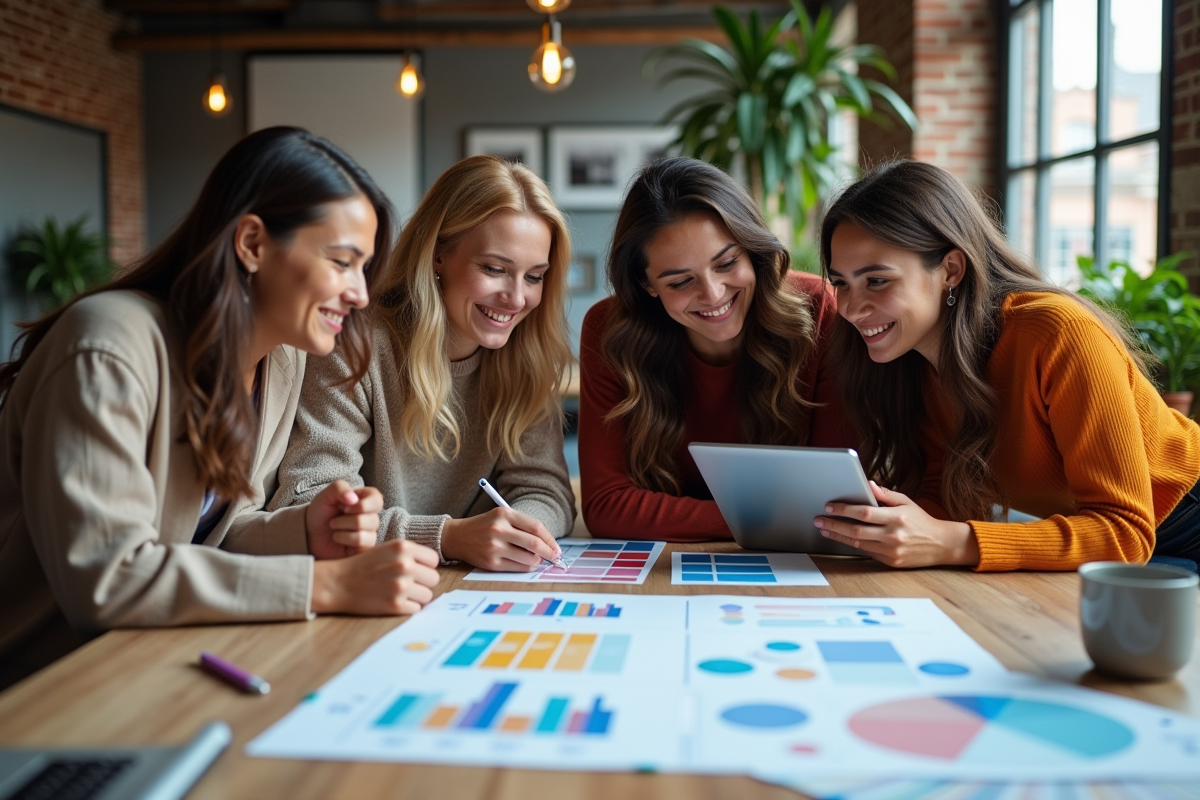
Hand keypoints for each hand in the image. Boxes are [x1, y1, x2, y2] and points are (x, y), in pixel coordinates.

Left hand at [306, 480, 383, 559]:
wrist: (310, 534)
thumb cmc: (321, 512)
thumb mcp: (325, 495)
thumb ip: (340, 488)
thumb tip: (353, 499)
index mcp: (366, 499)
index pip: (377, 499)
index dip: (362, 505)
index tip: (345, 507)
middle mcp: (371, 516)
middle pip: (372, 518)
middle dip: (346, 519)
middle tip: (334, 519)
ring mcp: (369, 533)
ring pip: (366, 531)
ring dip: (343, 528)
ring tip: (334, 528)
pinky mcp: (365, 547)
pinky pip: (363, 543)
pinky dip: (345, 539)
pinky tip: (338, 538)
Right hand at [311, 539, 439, 614]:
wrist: (337, 583)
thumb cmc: (363, 566)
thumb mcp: (387, 549)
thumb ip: (410, 555)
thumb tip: (432, 569)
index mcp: (403, 547)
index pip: (434, 560)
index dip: (426, 567)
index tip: (416, 571)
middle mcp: (404, 565)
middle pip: (433, 579)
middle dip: (422, 583)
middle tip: (408, 585)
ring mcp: (400, 585)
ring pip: (427, 595)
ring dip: (416, 597)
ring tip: (400, 594)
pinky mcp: (395, 605)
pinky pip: (416, 609)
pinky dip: (407, 608)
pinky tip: (393, 602)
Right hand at [441, 507, 562, 571]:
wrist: (458, 537)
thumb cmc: (485, 526)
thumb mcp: (502, 516)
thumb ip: (523, 525)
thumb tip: (548, 543)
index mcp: (504, 514)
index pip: (536, 527)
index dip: (550, 539)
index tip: (556, 547)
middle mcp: (499, 530)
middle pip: (534, 543)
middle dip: (549, 552)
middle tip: (555, 557)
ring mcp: (494, 547)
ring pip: (528, 558)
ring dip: (538, 561)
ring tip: (537, 559)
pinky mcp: (491, 563)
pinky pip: (517, 567)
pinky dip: (526, 567)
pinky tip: (526, 563)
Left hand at [813, 482, 980, 567]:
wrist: (941, 545)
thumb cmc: (921, 520)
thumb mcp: (906, 502)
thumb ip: (885, 494)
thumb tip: (867, 483)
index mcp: (897, 517)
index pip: (864, 512)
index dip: (844, 509)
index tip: (829, 506)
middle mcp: (893, 535)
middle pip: (856, 530)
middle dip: (833, 525)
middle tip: (818, 520)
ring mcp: (891, 551)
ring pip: (858, 543)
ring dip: (838, 536)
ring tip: (825, 530)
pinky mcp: (891, 562)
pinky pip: (867, 553)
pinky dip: (852, 545)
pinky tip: (841, 539)